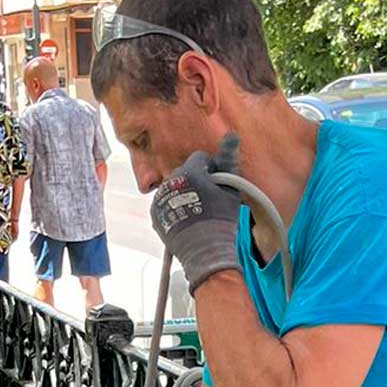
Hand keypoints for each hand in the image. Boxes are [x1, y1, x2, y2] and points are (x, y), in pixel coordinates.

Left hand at [149, 137, 242, 292]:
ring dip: (184, 194)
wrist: (206, 252)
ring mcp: (159, 199)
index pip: (200, 158)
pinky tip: (187, 220)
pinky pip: (165, 202)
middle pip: (185, 172)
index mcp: (189, 172)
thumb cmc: (222, 221)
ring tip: (197, 213)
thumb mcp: (231, 189)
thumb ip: (229, 160)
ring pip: (174, 187)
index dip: (212, 170)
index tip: (218, 185)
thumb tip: (231, 134)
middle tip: (208, 201)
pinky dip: (174, 207)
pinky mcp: (154, 214)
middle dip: (196, 181)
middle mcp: (170, 181)